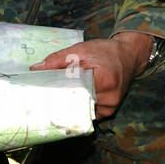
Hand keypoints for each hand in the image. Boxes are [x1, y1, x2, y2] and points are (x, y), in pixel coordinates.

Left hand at [30, 33, 152, 118]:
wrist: (128, 56)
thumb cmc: (105, 51)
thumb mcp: (81, 50)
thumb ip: (57, 59)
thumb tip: (35, 69)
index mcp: (105, 80)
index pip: (73, 92)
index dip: (56, 93)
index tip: (41, 95)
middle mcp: (110, 98)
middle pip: (76, 105)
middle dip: (60, 100)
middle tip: (45, 97)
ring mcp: (111, 107)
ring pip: (81, 111)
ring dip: (71, 104)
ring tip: (63, 94)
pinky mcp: (110, 111)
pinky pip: (88, 113)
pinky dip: (80, 106)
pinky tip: (75, 98)